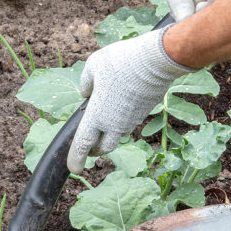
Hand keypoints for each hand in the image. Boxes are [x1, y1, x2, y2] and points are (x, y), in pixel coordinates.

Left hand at [66, 29, 193, 172]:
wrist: (156, 61)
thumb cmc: (120, 62)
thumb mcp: (93, 66)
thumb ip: (86, 82)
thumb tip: (85, 92)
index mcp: (96, 116)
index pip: (83, 144)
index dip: (76, 158)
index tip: (74, 169)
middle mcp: (114, 124)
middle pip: (104, 148)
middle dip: (94, 150)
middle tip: (89, 146)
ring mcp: (132, 120)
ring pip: (118, 135)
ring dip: (109, 134)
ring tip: (103, 122)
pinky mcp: (144, 113)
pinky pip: (129, 123)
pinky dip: (121, 121)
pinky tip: (119, 107)